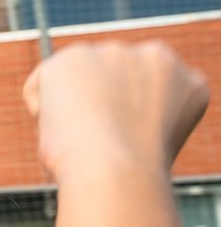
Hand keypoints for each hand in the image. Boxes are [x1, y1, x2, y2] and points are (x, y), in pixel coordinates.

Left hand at [25, 43, 208, 181]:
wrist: (117, 173)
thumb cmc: (131, 174)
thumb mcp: (150, 137)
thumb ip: (134, 113)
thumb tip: (95, 113)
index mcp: (186, 81)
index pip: (143, 90)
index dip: (127, 119)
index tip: (127, 141)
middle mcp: (156, 57)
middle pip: (108, 80)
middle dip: (97, 106)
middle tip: (101, 142)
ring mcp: (114, 52)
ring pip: (74, 81)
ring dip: (70, 108)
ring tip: (84, 138)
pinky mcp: (72, 57)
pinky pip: (40, 87)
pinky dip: (41, 111)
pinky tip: (62, 128)